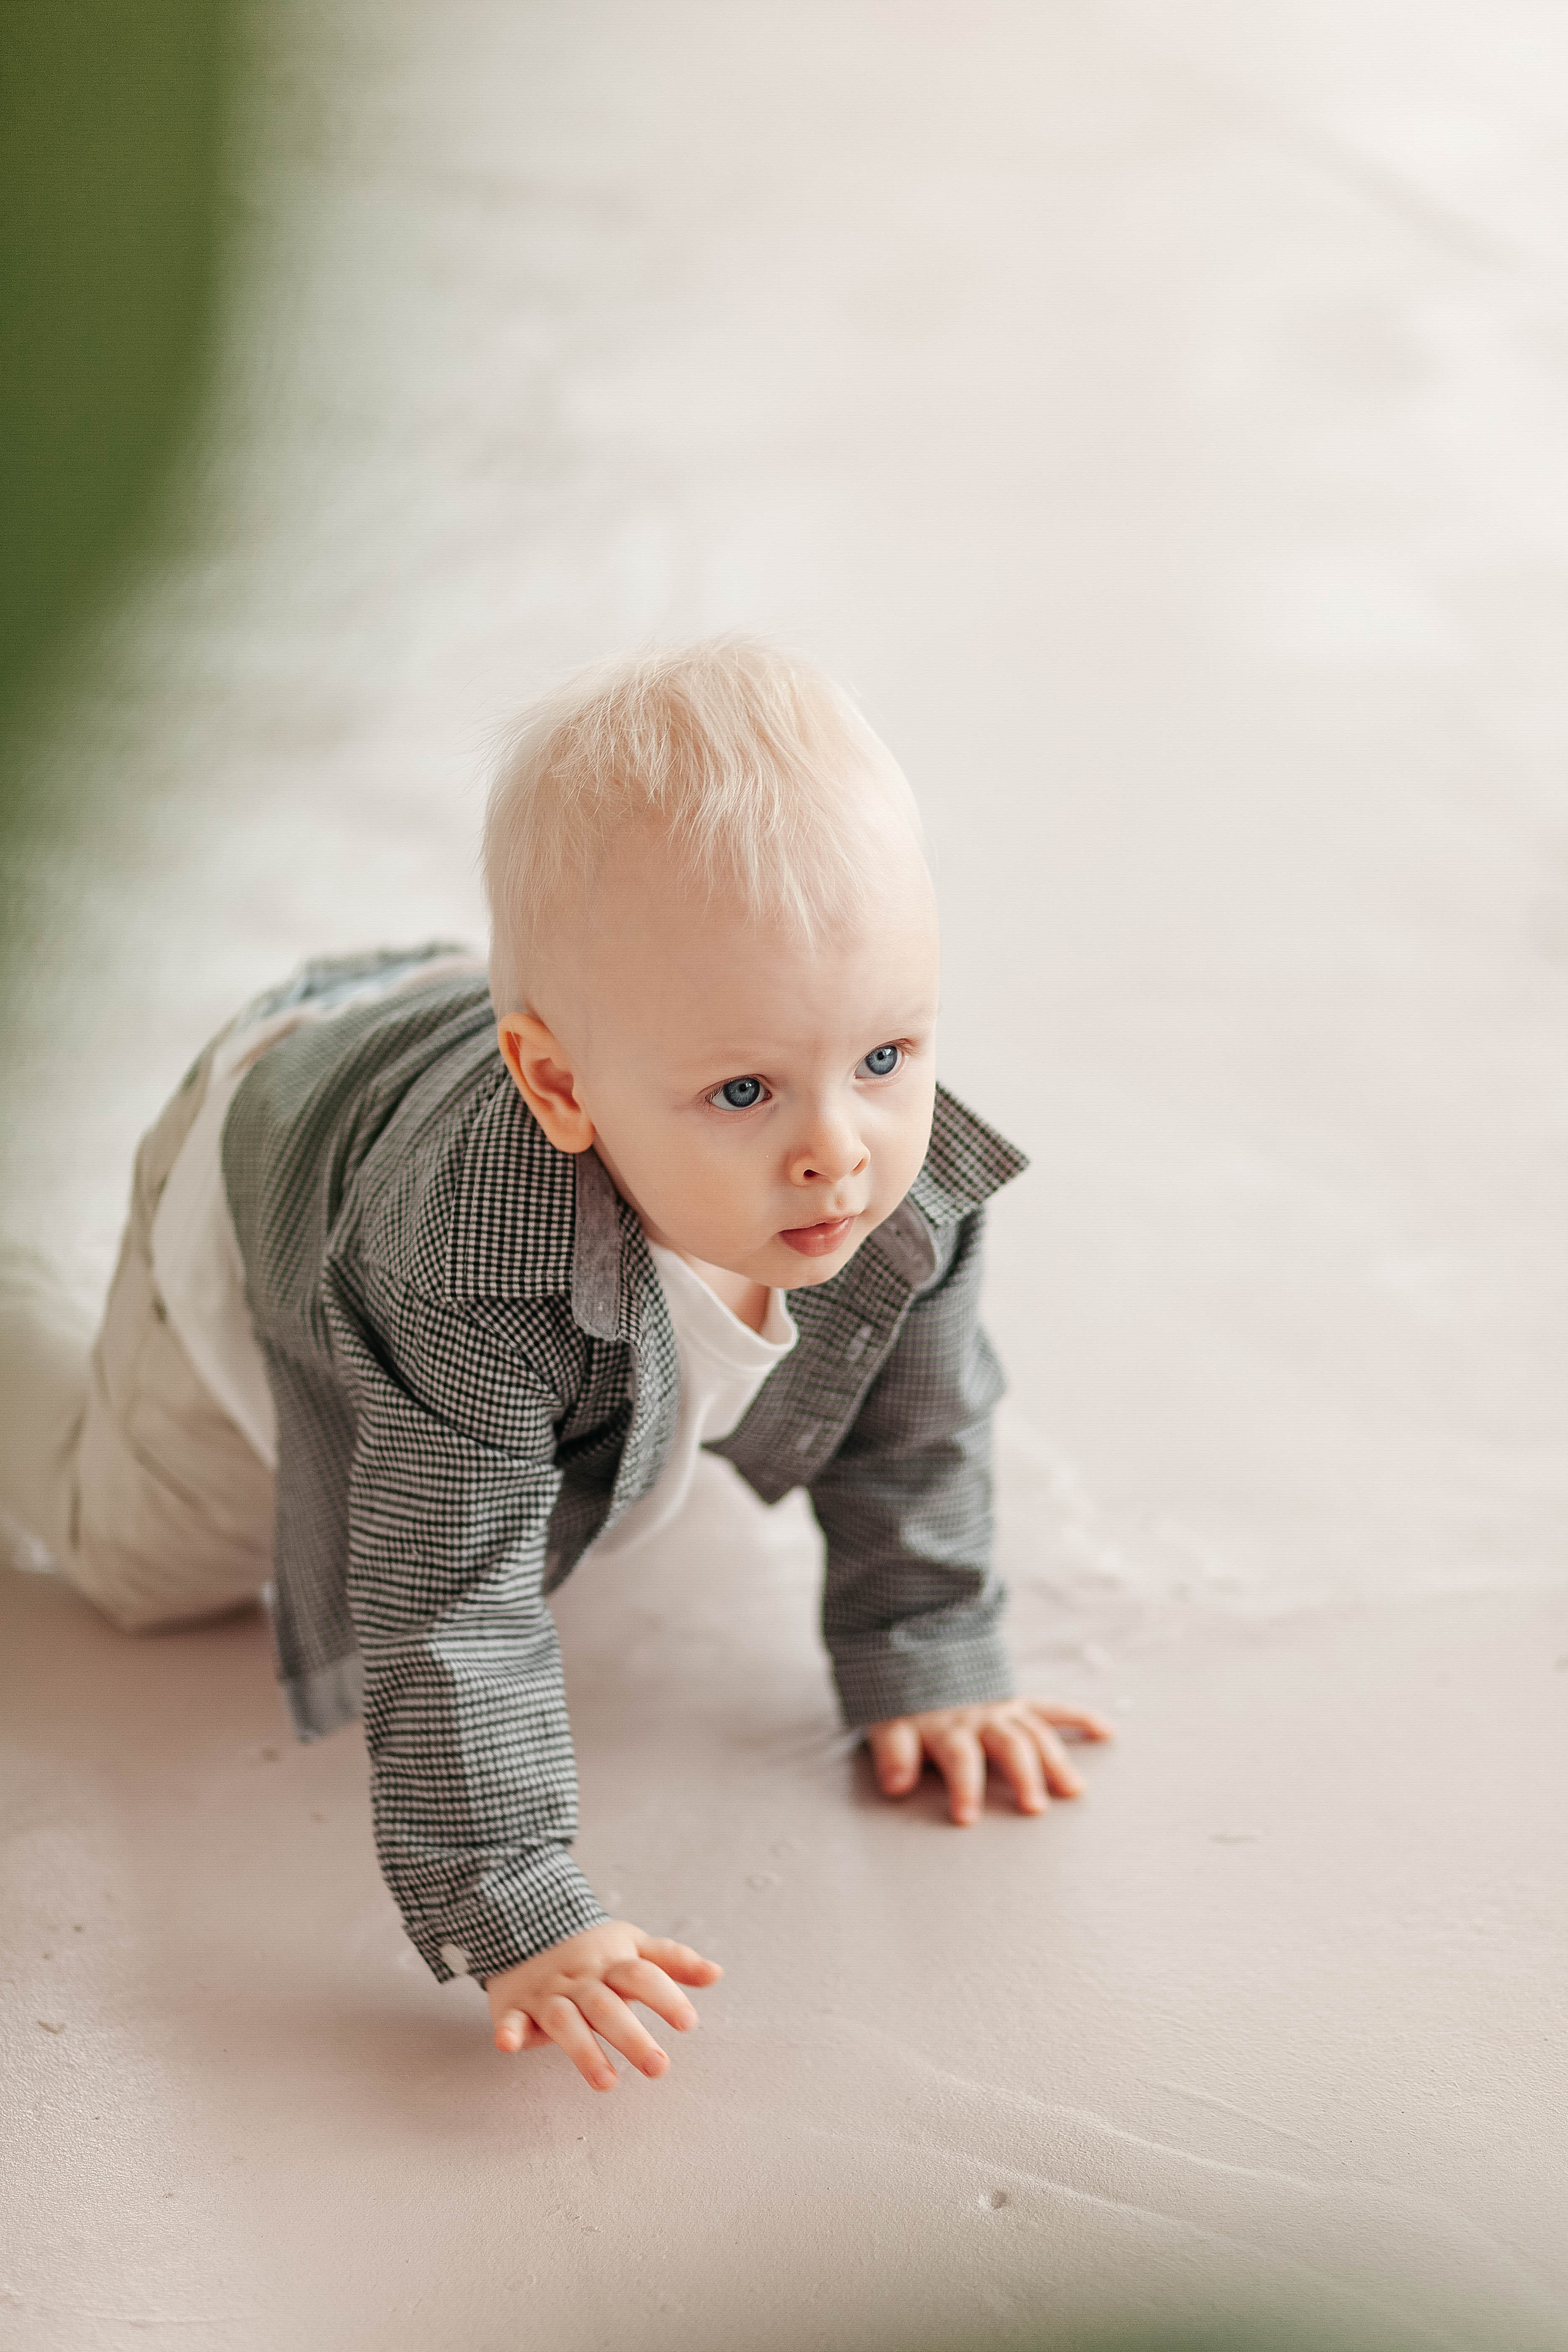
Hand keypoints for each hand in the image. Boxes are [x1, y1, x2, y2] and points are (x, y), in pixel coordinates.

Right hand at [486, 1920, 721, 2090]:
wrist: (526, 1930)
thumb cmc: (593, 1953)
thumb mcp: (633, 1947)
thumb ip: (673, 1962)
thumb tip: (717, 1973)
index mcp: (612, 1962)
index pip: (642, 1975)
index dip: (665, 1996)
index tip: (689, 2023)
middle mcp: (581, 1979)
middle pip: (607, 2005)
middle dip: (631, 2037)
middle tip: (658, 2068)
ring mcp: (547, 1993)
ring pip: (565, 2020)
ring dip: (583, 2050)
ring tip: (607, 2083)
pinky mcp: (516, 2008)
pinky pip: (510, 2019)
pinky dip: (509, 2030)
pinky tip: (508, 2045)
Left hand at [867, 1697, 1113, 1825]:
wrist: (916, 1660)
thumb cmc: (906, 1709)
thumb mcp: (890, 1728)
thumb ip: (894, 1754)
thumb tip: (896, 1786)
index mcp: (949, 1730)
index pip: (960, 1760)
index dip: (964, 1788)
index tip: (967, 1819)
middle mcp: (982, 1721)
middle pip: (1008, 1747)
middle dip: (1022, 1777)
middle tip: (1035, 1809)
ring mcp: (1004, 1711)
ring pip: (1035, 1734)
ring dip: (1055, 1759)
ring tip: (1073, 1789)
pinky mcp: (1019, 1704)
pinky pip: (1052, 1708)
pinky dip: (1079, 1717)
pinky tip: (1106, 1731)